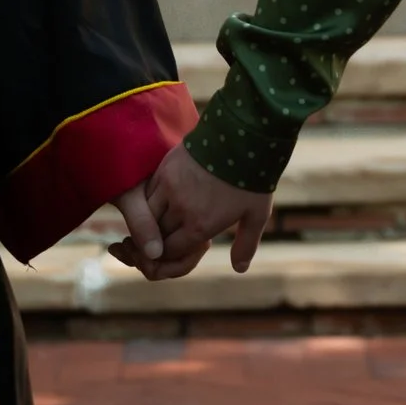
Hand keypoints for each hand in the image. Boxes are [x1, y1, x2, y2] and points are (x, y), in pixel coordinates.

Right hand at [131, 138, 275, 282]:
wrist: (244, 136)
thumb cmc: (253, 178)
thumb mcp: (256, 215)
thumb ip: (246, 244)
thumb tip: (240, 269)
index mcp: (200, 226)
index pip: (170, 250)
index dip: (169, 253)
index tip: (174, 248)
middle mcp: (180, 210)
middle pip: (157, 234)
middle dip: (159, 239)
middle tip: (165, 235)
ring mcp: (169, 188)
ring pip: (149, 213)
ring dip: (153, 218)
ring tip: (163, 216)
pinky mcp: (165, 169)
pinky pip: (149, 192)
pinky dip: (151, 199)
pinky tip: (162, 198)